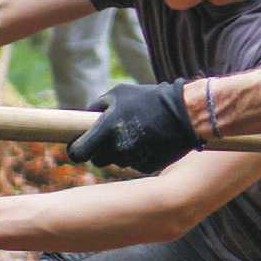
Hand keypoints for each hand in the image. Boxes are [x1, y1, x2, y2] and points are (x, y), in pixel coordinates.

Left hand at [67, 79, 201, 173]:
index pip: (78, 153)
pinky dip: (139, 156)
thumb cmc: (148, 100)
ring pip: (118, 162)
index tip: (79, 146)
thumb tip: (83, 119)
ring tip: (137, 134)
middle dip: (101, 151)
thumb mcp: (119, 93)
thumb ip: (97, 106)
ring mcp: (133, 160)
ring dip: (122, 152)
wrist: (184, 114)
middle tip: (112, 137)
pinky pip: (135, 165)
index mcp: (106, 130)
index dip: (76, 150)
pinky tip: (149, 141)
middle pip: (98, 160)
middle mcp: (117, 148)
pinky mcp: (148, 167)